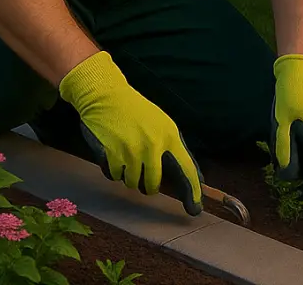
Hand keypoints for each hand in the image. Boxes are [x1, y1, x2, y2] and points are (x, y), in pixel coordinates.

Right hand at [58, 51, 202, 215]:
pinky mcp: (112, 155)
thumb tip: (193, 176)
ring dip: (129, 175)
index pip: (186, 169)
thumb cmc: (137, 111)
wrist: (107, 95)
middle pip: (153, 185)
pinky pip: (114, 176)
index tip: (195, 208)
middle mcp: (153, 146)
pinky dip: (113, 169)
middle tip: (144, 176)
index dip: (192, 191)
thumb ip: (174, 148)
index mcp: (169, 136)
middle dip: (148, 186)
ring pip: (132, 183)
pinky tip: (113, 151)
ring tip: (126, 155)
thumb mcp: (162, 124)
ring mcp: (131, 152)